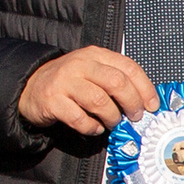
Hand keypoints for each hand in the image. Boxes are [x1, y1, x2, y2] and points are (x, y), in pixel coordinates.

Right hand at [18, 48, 156, 134]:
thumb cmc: (70, 82)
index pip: (129, 67)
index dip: (145, 88)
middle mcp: (80, 65)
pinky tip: (94, 128)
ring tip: (113, 123)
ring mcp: (64, 81)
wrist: (31, 87)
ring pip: (100, 101)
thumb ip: (115, 80)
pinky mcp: (52, 100)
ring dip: (112, 117)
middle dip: (132, 103)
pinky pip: (80, 118)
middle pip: (117, 82)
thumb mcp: (93, 72)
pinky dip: (92, 127)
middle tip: (135, 116)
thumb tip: (145, 103)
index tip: (152, 105)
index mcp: (95, 55)